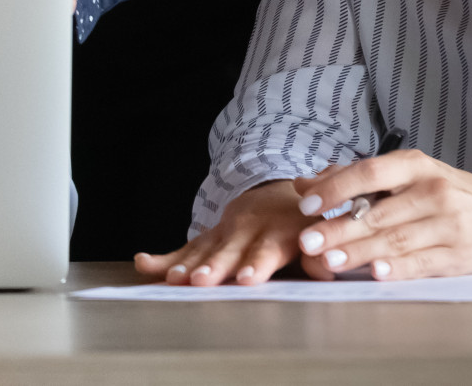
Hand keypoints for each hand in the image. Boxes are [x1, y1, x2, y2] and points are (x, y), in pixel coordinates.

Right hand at [133, 179, 310, 285]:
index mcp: (279, 229)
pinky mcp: (210, 237)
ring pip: (205, 250)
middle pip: (230, 251)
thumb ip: (324, 249)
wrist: (280, 190)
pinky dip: (164, 257)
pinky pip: (185, 248)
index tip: (247, 279)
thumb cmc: (306, 216)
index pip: (267, 248)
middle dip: (216, 267)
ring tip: (174, 279)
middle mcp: (249, 229)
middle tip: (202, 281)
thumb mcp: (322, 225)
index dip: (257, 262)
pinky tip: (144, 263)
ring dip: (189, 265)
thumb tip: (327, 265)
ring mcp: (225, 232)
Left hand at [286, 152, 471, 280]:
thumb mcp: (411, 176)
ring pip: (395, 239)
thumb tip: (306, 183)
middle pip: (378, 212)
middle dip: (338, 228)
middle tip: (308, 241)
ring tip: (329, 261)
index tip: (306, 204)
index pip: (369, 172)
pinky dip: (398, 268)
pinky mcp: (460, 256)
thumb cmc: (450, 195)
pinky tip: (375, 272)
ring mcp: (449, 225)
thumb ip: (359, 179)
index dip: (335, 188)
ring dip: (358, 251)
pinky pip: (422, 262)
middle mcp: (433, 192)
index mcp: (417, 166)